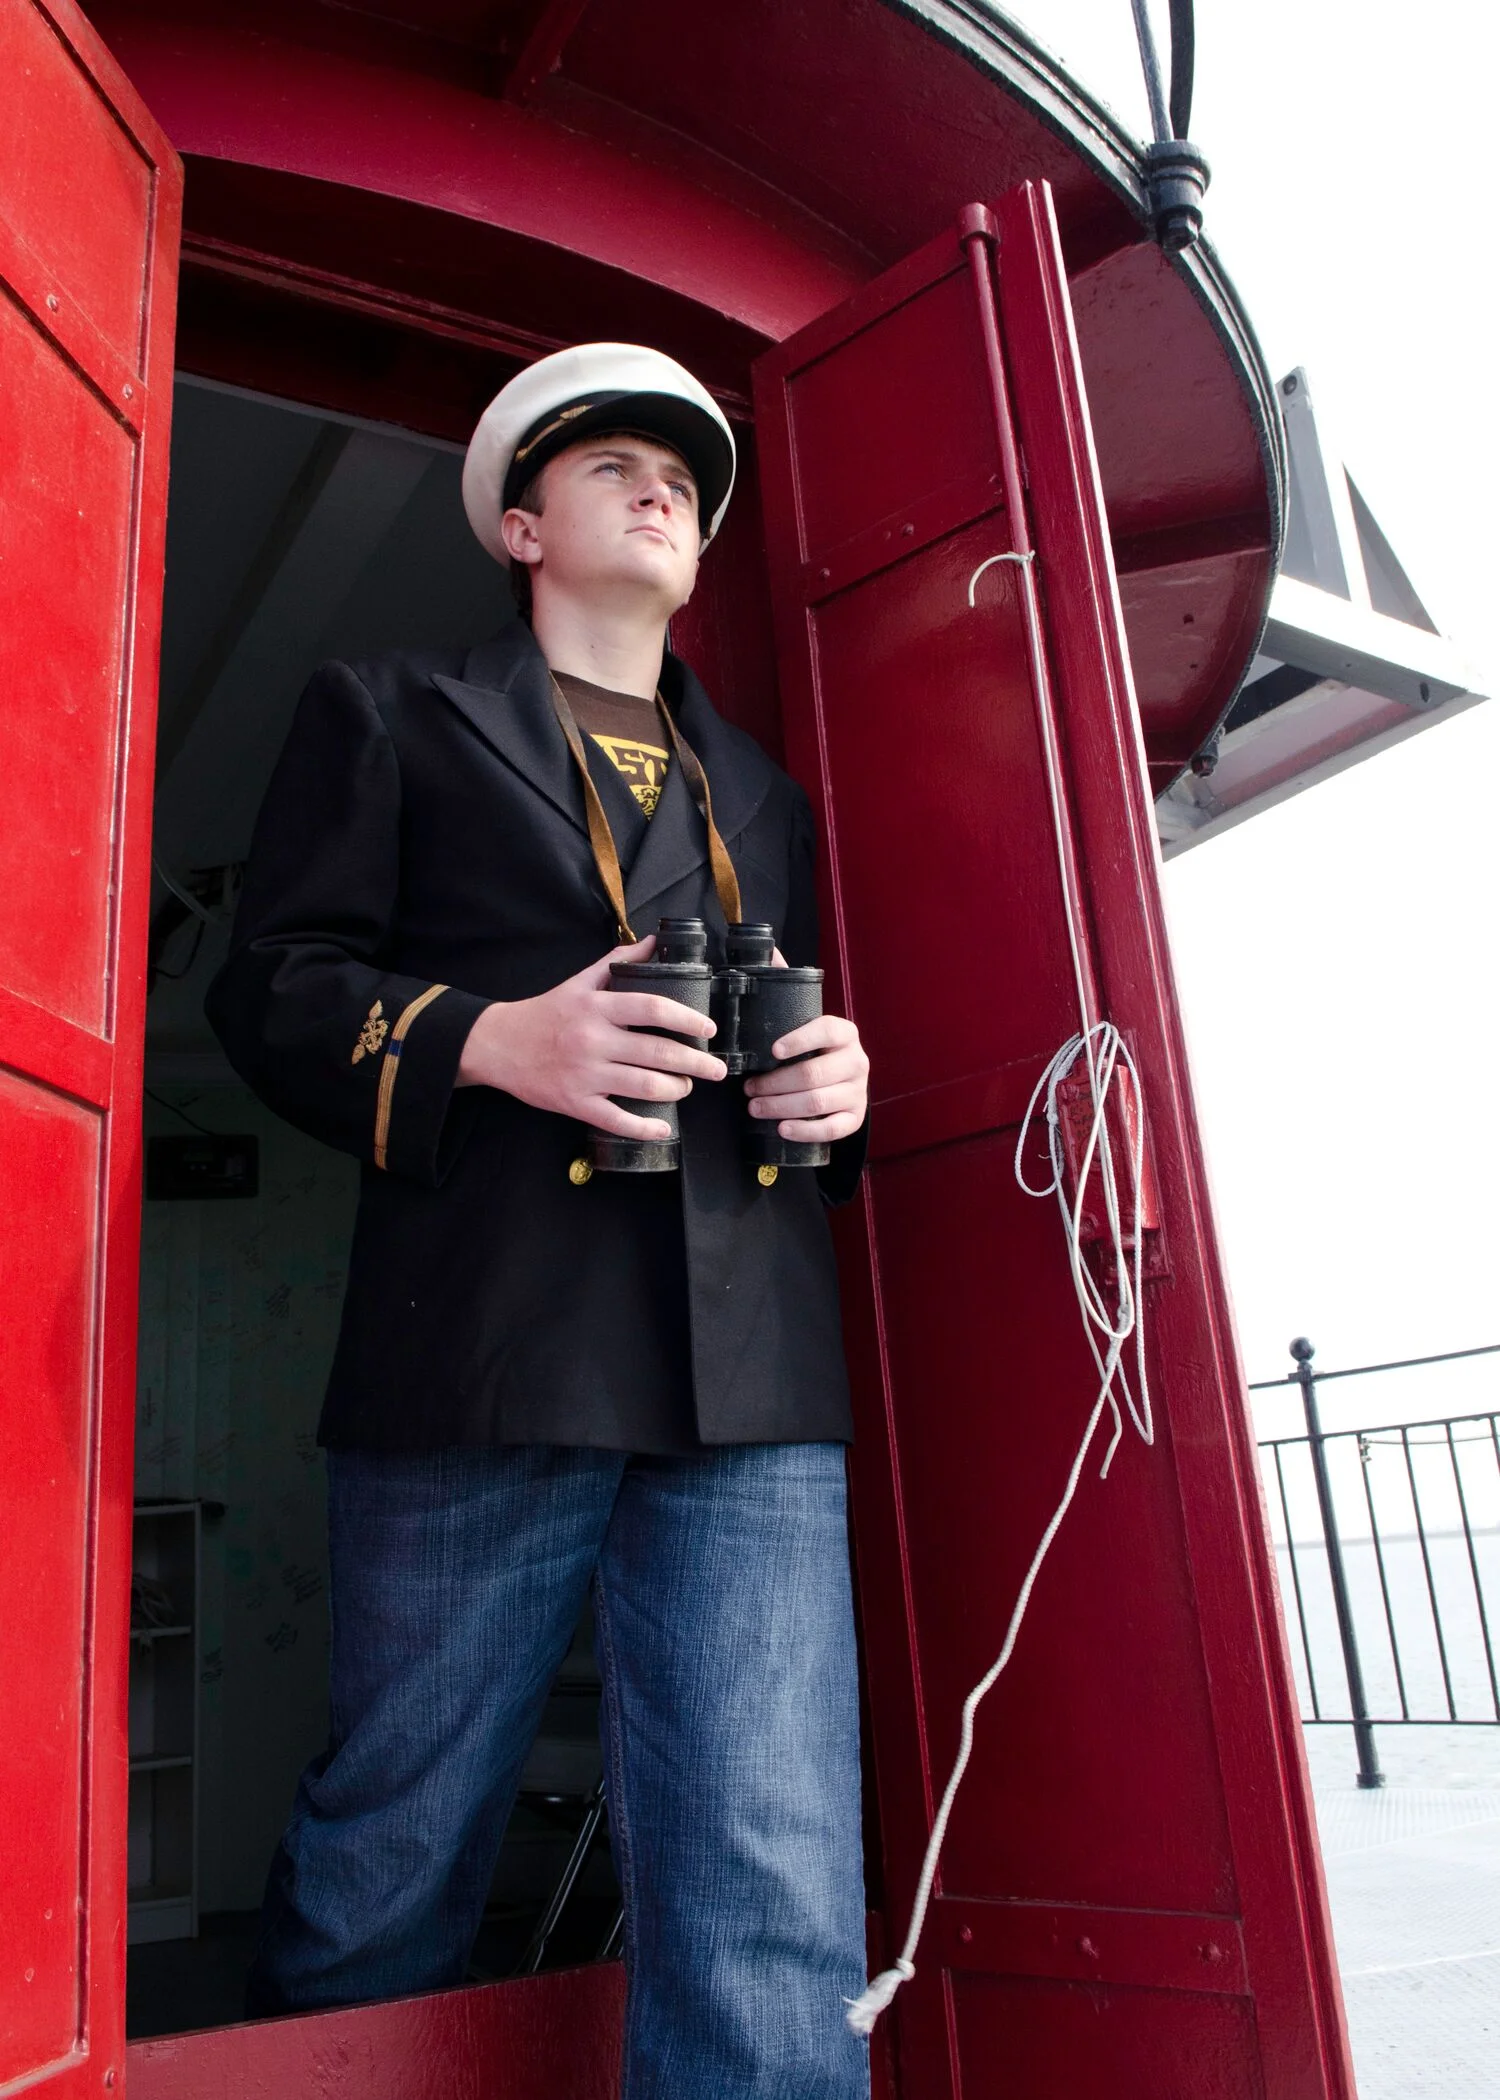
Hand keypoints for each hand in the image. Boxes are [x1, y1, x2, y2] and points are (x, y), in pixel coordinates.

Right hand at [457, 934, 724, 1140]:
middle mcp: (592, 1040)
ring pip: (643, 1086)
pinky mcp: (574, 1103)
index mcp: (597, 1008)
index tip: (708, 1029)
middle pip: (656, 1051)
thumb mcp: (580, 982)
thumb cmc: (545, 1013)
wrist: (499, 1045)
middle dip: (694, 1063)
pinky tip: (663, 1128)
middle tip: (716, 1068)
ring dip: (675, 1090)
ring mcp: (584, 1074)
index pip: (652, 1008)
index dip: (687, 1018)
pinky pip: (616, 1120)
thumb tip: (653, 942)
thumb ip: (618, 961)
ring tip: (687, 1088)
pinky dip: (644, 1128)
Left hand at [743, 1007, 869, 1143]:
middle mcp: (856, 1062)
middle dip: (775, 1083)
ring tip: (757, 1107)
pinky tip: (782, 1128)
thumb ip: (793, 1040)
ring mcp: (858, 1092)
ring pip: (817, 1102)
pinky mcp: (856, 1117)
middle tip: (750, 1088)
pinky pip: (831, 1129)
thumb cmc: (818, 1057)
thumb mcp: (812, 1039)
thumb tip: (754, 1055)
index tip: (774, 1051)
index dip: (799, 1040)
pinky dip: (804, 1130)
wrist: (844, 1080)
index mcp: (846, 1035)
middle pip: (813, 1074)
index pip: (826, 1031)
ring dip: (781, 1106)